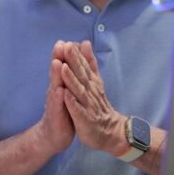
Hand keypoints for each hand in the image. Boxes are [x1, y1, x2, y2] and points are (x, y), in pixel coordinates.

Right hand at [37, 44, 76, 154]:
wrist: (56, 134)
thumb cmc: (64, 110)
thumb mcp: (69, 91)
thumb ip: (71, 75)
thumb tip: (73, 60)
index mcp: (62, 84)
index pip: (64, 66)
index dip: (66, 54)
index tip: (69, 39)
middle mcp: (56, 90)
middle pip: (57, 72)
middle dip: (58, 58)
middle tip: (60, 44)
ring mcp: (55, 102)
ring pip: (55, 86)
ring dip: (55, 75)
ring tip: (57, 63)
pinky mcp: (55, 114)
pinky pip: (57, 105)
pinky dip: (58, 98)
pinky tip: (59, 91)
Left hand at [56, 40, 125, 155]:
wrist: (110, 132)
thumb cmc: (98, 105)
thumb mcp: (95, 81)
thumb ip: (90, 62)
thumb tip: (85, 43)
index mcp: (92, 83)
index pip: (84, 67)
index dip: (76, 55)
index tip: (68, 42)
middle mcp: (91, 92)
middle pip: (82, 75)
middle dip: (74, 62)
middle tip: (66, 48)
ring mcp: (88, 106)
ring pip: (79, 91)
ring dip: (71, 79)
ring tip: (63, 67)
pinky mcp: (85, 120)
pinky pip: (78, 111)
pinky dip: (72, 103)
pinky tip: (65, 95)